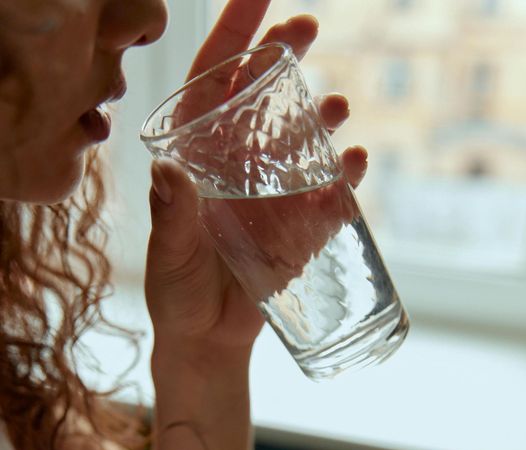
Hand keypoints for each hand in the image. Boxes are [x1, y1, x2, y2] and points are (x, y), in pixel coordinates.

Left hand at [144, 0, 366, 349]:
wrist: (207, 342)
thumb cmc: (176, 296)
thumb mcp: (169, 256)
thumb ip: (171, 217)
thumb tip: (168, 172)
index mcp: (196, 162)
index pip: (210, 87)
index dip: (232, 38)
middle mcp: (234, 168)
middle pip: (260, 100)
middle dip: (281, 61)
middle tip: (306, 29)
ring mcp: (270, 196)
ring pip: (299, 142)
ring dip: (320, 119)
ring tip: (336, 107)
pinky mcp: (299, 228)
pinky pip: (327, 196)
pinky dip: (344, 179)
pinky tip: (356, 164)